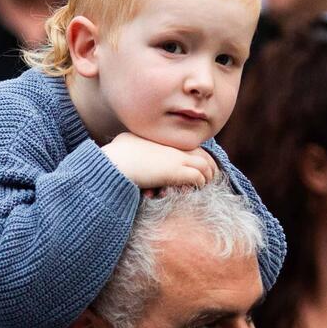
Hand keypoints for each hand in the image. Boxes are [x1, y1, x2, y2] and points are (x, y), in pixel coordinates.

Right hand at [101, 132, 219, 192]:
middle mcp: (173, 146)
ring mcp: (176, 158)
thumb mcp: (125, 141)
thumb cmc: (115, 155)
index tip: (200, 164)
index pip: (190, 145)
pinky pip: (198, 178)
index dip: (198, 155)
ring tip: (207, 184)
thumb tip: (124, 139)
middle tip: (211, 176)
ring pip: (204, 165)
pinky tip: (197, 189)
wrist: (115, 163)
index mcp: (164, 139)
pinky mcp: (175, 172)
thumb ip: (130, 140)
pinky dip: (200, 184)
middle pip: (202, 153)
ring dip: (207, 176)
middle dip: (209, 165)